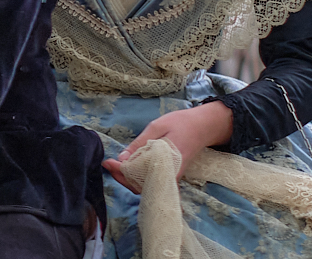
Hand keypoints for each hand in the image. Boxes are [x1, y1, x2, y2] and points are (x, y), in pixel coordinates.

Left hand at [104, 100, 233, 192]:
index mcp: (167, 163)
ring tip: (115, 166)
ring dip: (128, 179)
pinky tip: (128, 168)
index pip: (139, 175)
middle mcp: (169, 175)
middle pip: (141, 187)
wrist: (203, 127)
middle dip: (121, 178)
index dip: (120, 171)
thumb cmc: (180, 124)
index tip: (107, 162)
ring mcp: (170, 177)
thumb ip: (139, 144)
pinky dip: (137, 179)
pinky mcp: (170, 175)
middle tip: (108, 164)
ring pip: (146, 187)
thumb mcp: (157, 127)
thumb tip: (122, 158)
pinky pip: (152, 183)